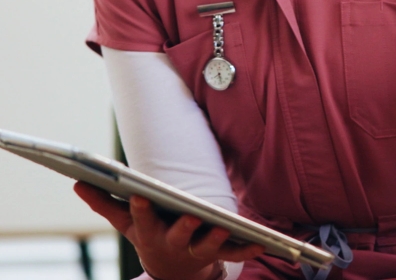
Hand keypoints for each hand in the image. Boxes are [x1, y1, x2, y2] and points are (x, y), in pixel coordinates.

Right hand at [74, 182, 263, 279]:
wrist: (171, 274)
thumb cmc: (148, 235)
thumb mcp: (126, 223)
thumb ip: (105, 203)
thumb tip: (77, 182)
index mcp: (148, 232)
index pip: (142, 218)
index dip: (142, 206)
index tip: (141, 192)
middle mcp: (171, 243)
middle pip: (177, 235)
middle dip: (183, 227)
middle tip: (191, 216)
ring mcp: (194, 251)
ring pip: (206, 246)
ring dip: (216, 239)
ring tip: (226, 227)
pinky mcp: (215, 256)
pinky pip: (233, 253)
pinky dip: (246, 249)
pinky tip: (261, 243)